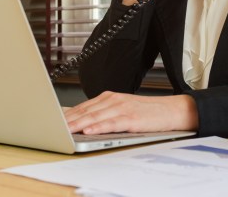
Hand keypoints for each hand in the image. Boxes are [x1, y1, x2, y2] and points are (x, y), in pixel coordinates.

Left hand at [64, 91, 198, 134]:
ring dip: (80, 124)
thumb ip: (104, 113)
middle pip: (87, 111)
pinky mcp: (132, 119)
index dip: (69, 114)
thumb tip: (84, 122)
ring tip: (67, 130)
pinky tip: (89, 131)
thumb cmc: (148, 112)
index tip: (54, 120)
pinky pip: (112, 123)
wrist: (173, 110)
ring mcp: (123, 108)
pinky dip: (99, 127)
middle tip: (54, 126)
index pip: (84, 106)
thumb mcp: (123, 109)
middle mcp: (114, 100)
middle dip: (69, 120)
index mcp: (110, 97)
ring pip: (96, 117)